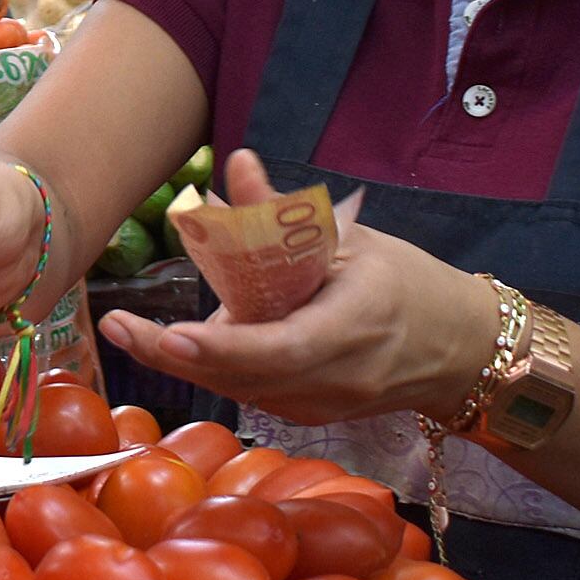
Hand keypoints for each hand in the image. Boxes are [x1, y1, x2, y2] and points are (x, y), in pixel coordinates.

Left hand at [98, 150, 497, 425]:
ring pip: (241, 390)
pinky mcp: (312, 416)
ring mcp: (325, 406)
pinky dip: (219, 371)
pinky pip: (253, 395)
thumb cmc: (408, 282)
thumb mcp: (350, 239)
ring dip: (188, 363)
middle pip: (245, 378)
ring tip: (135, 332)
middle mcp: (338, 377)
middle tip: (120, 329)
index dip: (223, 348)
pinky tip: (186, 346)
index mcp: (355, 324)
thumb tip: (235, 163)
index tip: (171, 334)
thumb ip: (283, 212)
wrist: (459, 350)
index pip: (280, 347)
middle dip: (176, 357)